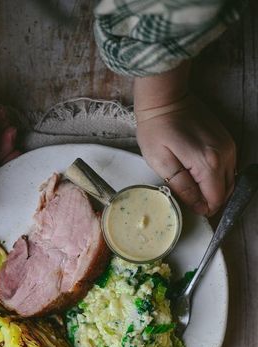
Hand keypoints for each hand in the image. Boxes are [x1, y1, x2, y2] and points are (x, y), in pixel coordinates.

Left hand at [134, 64, 235, 215]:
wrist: (166, 98)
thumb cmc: (157, 129)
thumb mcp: (161, 163)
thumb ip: (182, 187)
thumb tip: (197, 205)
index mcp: (208, 163)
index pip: (216, 199)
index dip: (204, 209)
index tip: (191, 208)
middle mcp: (225, 154)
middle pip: (226, 191)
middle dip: (210, 200)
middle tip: (191, 199)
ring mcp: (228, 146)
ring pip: (229, 180)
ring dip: (214, 188)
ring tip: (194, 186)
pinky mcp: (226, 140)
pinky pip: (228, 167)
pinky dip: (217, 176)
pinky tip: (199, 173)